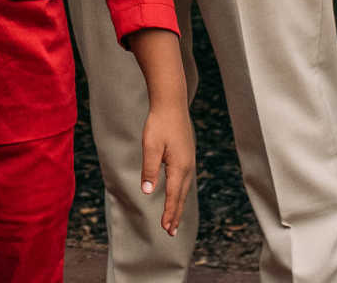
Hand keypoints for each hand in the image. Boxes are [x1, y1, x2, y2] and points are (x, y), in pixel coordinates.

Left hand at [140, 99, 194, 236]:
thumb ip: (149, 170)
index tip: (165, 229)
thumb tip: (148, 192)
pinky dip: (181, 192)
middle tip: (170, 232)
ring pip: (184, 188)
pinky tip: (177, 193)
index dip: (169, 213)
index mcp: (179, 167)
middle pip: (181, 196)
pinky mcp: (187, 155)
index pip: (173, 196)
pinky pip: (184, 179)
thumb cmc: (159, 124)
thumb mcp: (150, 147)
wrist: (171, 103)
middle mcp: (187, 166)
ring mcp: (189, 160)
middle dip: (176, 214)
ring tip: (174, 219)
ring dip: (179, 204)